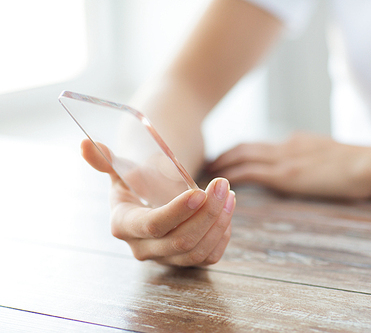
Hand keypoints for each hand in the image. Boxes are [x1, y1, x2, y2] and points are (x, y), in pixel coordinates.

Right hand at [81, 139, 234, 265]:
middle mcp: (143, 248)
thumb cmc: (137, 182)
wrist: (150, 199)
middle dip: (208, 214)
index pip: (152, 225)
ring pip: (198, 251)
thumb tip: (86, 143)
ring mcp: (166, 258)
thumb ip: (105, 159)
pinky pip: (209, 256)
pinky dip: (222, 235)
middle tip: (223, 185)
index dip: (177, 212)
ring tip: (229, 194)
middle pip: (181, 241)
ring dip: (219, 223)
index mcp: (124, 225)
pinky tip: (227, 212)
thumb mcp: (122, 169)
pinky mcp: (185, 261)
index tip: (199, 192)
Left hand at [208, 132, 370, 198]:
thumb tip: (305, 167)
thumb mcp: (330, 155)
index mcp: (296, 142)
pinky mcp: (286, 174)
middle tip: (207, 163)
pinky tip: (221, 183)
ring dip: (223, 163)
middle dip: (224, 154)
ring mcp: (285, 159)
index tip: (226, 157)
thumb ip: (313, 158)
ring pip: (242, 156)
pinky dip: (233, 176)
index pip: (260, 145)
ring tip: (207, 173)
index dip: (240, 150)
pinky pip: (250, 172)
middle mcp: (285, 146)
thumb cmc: (358, 165)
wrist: (368, 163)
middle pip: (245, 146)